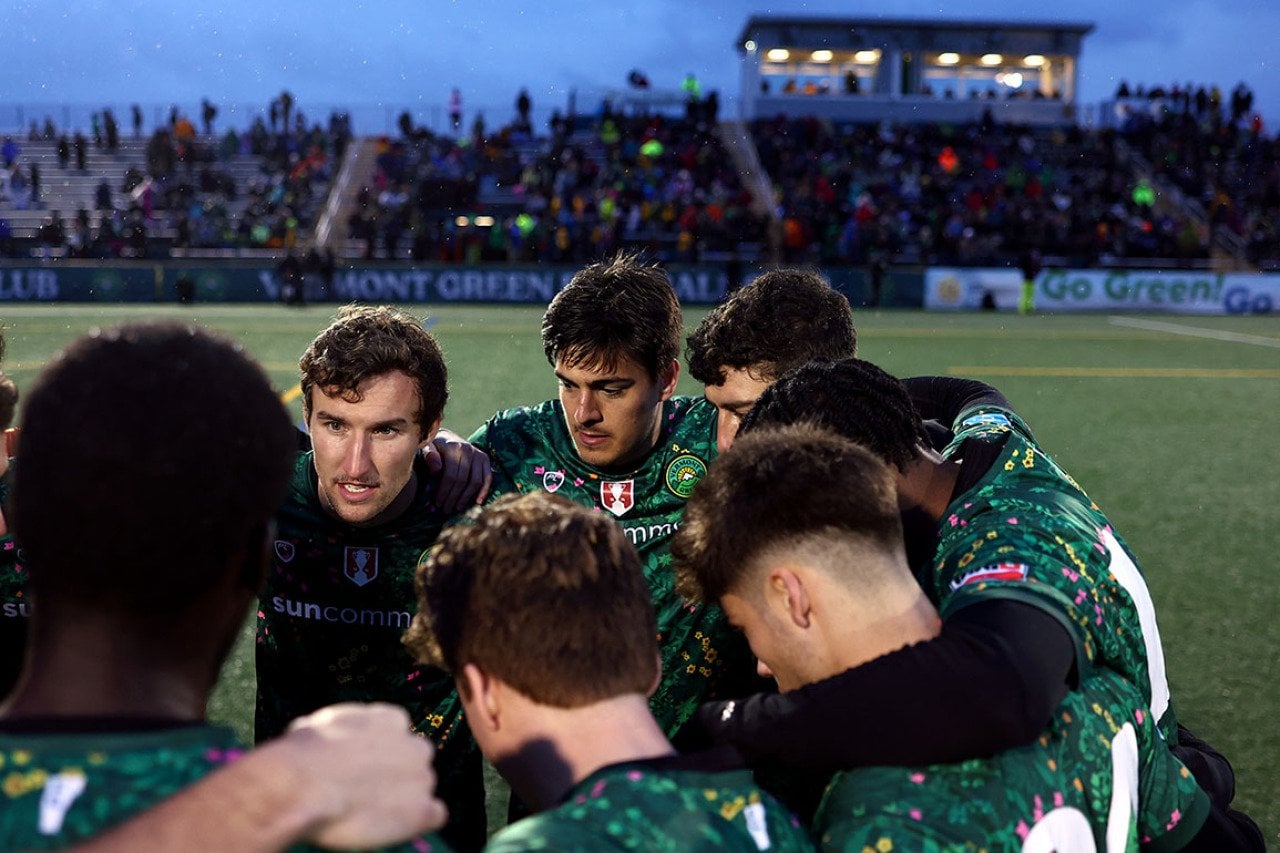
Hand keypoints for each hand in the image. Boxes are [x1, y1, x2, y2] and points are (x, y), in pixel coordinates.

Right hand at [277, 703, 447, 848]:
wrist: (306, 784)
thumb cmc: (302, 755)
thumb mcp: (317, 726)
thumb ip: (335, 731)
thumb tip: (316, 735)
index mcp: (390, 719)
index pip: (398, 733)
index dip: (382, 752)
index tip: (363, 766)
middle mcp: (413, 744)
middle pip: (417, 759)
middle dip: (399, 773)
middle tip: (370, 792)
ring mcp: (422, 777)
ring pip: (424, 788)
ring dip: (406, 799)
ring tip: (374, 813)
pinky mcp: (422, 810)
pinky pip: (436, 815)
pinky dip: (420, 822)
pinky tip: (398, 827)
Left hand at [422, 428, 490, 512]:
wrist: (446, 438)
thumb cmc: (433, 448)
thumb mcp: (427, 449)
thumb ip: (429, 457)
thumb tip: (436, 470)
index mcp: (452, 447)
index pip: (450, 475)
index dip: (444, 492)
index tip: (437, 504)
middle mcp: (467, 449)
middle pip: (463, 480)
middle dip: (453, 497)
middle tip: (446, 509)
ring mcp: (478, 454)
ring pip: (475, 481)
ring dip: (466, 497)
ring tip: (457, 508)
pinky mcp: (485, 459)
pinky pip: (487, 477)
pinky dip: (484, 491)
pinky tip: (478, 502)